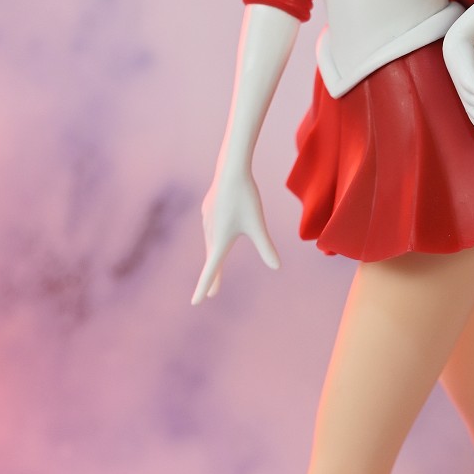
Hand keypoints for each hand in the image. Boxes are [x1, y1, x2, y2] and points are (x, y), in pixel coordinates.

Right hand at [191, 163, 279, 302]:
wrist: (230, 170)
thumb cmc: (246, 197)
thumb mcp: (258, 224)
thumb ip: (266, 247)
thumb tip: (277, 267)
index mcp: (220, 240)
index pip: (211, 269)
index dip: (204, 286)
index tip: (197, 303)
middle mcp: (211, 232)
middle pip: (211, 258)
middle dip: (212, 276)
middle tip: (212, 294)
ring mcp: (207, 220)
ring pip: (211, 242)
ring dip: (213, 257)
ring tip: (215, 267)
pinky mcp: (208, 209)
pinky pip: (211, 229)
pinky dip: (213, 239)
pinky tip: (217, 234)